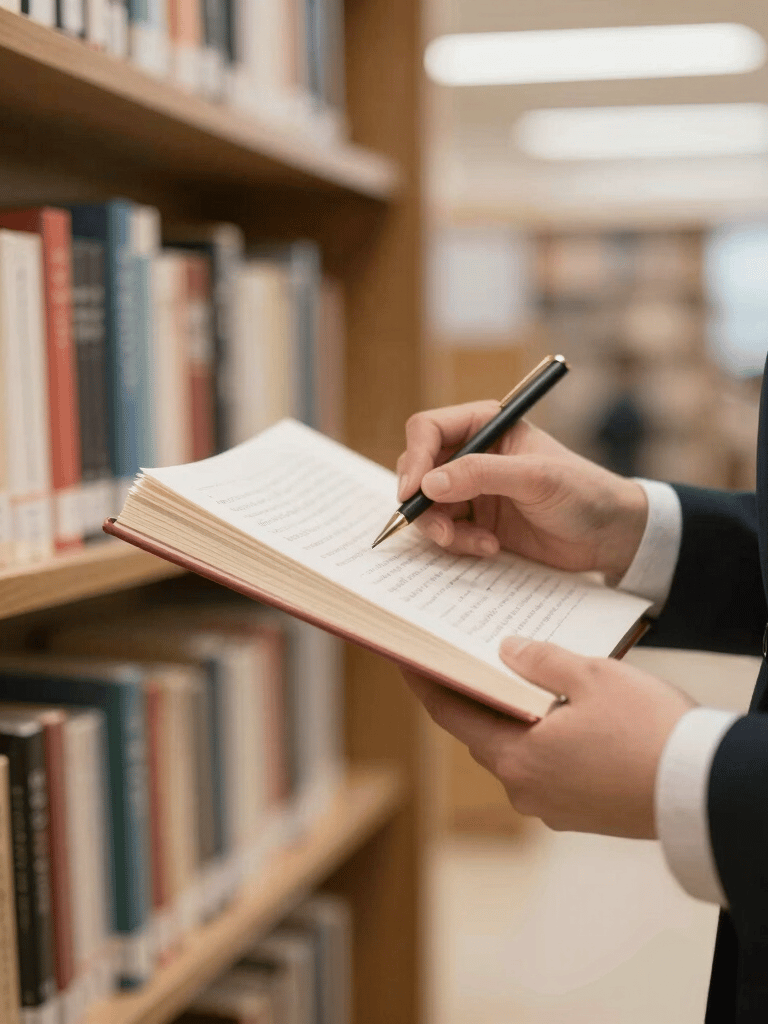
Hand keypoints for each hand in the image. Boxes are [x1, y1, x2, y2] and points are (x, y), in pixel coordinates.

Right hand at [397, 403, 647, 582]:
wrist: (609, 536)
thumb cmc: (583, 492)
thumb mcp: (535, 477)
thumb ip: (481, 474)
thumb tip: (429, 484)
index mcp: (486, 425)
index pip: (428, 429)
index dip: (414, 457)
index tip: (414, 491)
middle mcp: (472, 454)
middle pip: (418, 470)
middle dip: (423, 503)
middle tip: (441, 531)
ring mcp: (471, 490)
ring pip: (426, 506)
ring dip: (442, 529)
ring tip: (477, 543)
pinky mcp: (475, 522)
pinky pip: (445, 532)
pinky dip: (458, 544)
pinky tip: (490, 547)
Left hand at [404, 637, 694, 838]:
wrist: (702, 790)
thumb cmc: (647, 731)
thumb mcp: (591, 676)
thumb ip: (540, 660)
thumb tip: (506, 650)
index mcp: (515, 756)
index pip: (451, 714)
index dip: (426, 684)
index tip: (406, 660)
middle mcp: (525, 788)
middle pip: (482, 734)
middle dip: (472, 695)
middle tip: (462, 659)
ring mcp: (553, 806)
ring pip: (516, 751)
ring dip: (511, 717)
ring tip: (515, 678)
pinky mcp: (580, 812)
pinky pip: (546, 768)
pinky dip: (540, 739)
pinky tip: (559, 714)